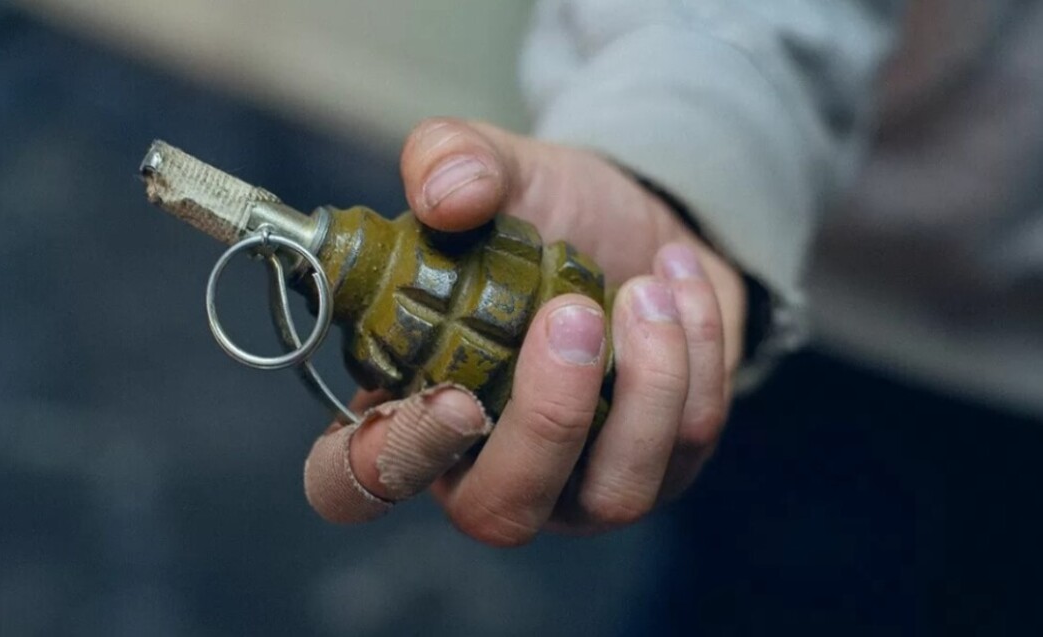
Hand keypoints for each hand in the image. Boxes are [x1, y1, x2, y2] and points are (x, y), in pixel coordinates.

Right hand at [304, 118, 746, 544]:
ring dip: (645, 386)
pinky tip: (679, 282)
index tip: (452, 397)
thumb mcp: (498, 165)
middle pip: (501, 512)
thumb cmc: (550, 215)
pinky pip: (689, 441)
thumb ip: (449, 158)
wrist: (645, 223)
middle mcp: (491, 466)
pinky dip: (697, 353)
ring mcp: (582, 484)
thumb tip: (445, 196)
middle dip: (547, 419)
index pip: (360, 485)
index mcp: (415, 408)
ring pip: (615, 494)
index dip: (392, 462)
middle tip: (574, 313)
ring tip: (648, 289)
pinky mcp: (663, 467)